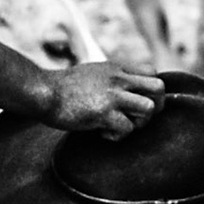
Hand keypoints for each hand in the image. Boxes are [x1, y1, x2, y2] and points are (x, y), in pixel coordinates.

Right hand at [43, 61, 165, 137]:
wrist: (44, 92)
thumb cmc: (65, 87)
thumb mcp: (94, 72)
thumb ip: (113, 77)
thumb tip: (128, 91)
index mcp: (118, 68)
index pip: (153, 73)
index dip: (151, 92)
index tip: (137, 103)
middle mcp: (119, 79)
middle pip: (159, 88)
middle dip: (156, 107)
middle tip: (138, 118)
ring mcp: (113, 95)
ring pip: (149, 108)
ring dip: (139, 123)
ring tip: (121, 126)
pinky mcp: (104, 113)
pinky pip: (126, 129)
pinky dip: (116, 136)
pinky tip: (101, 132)